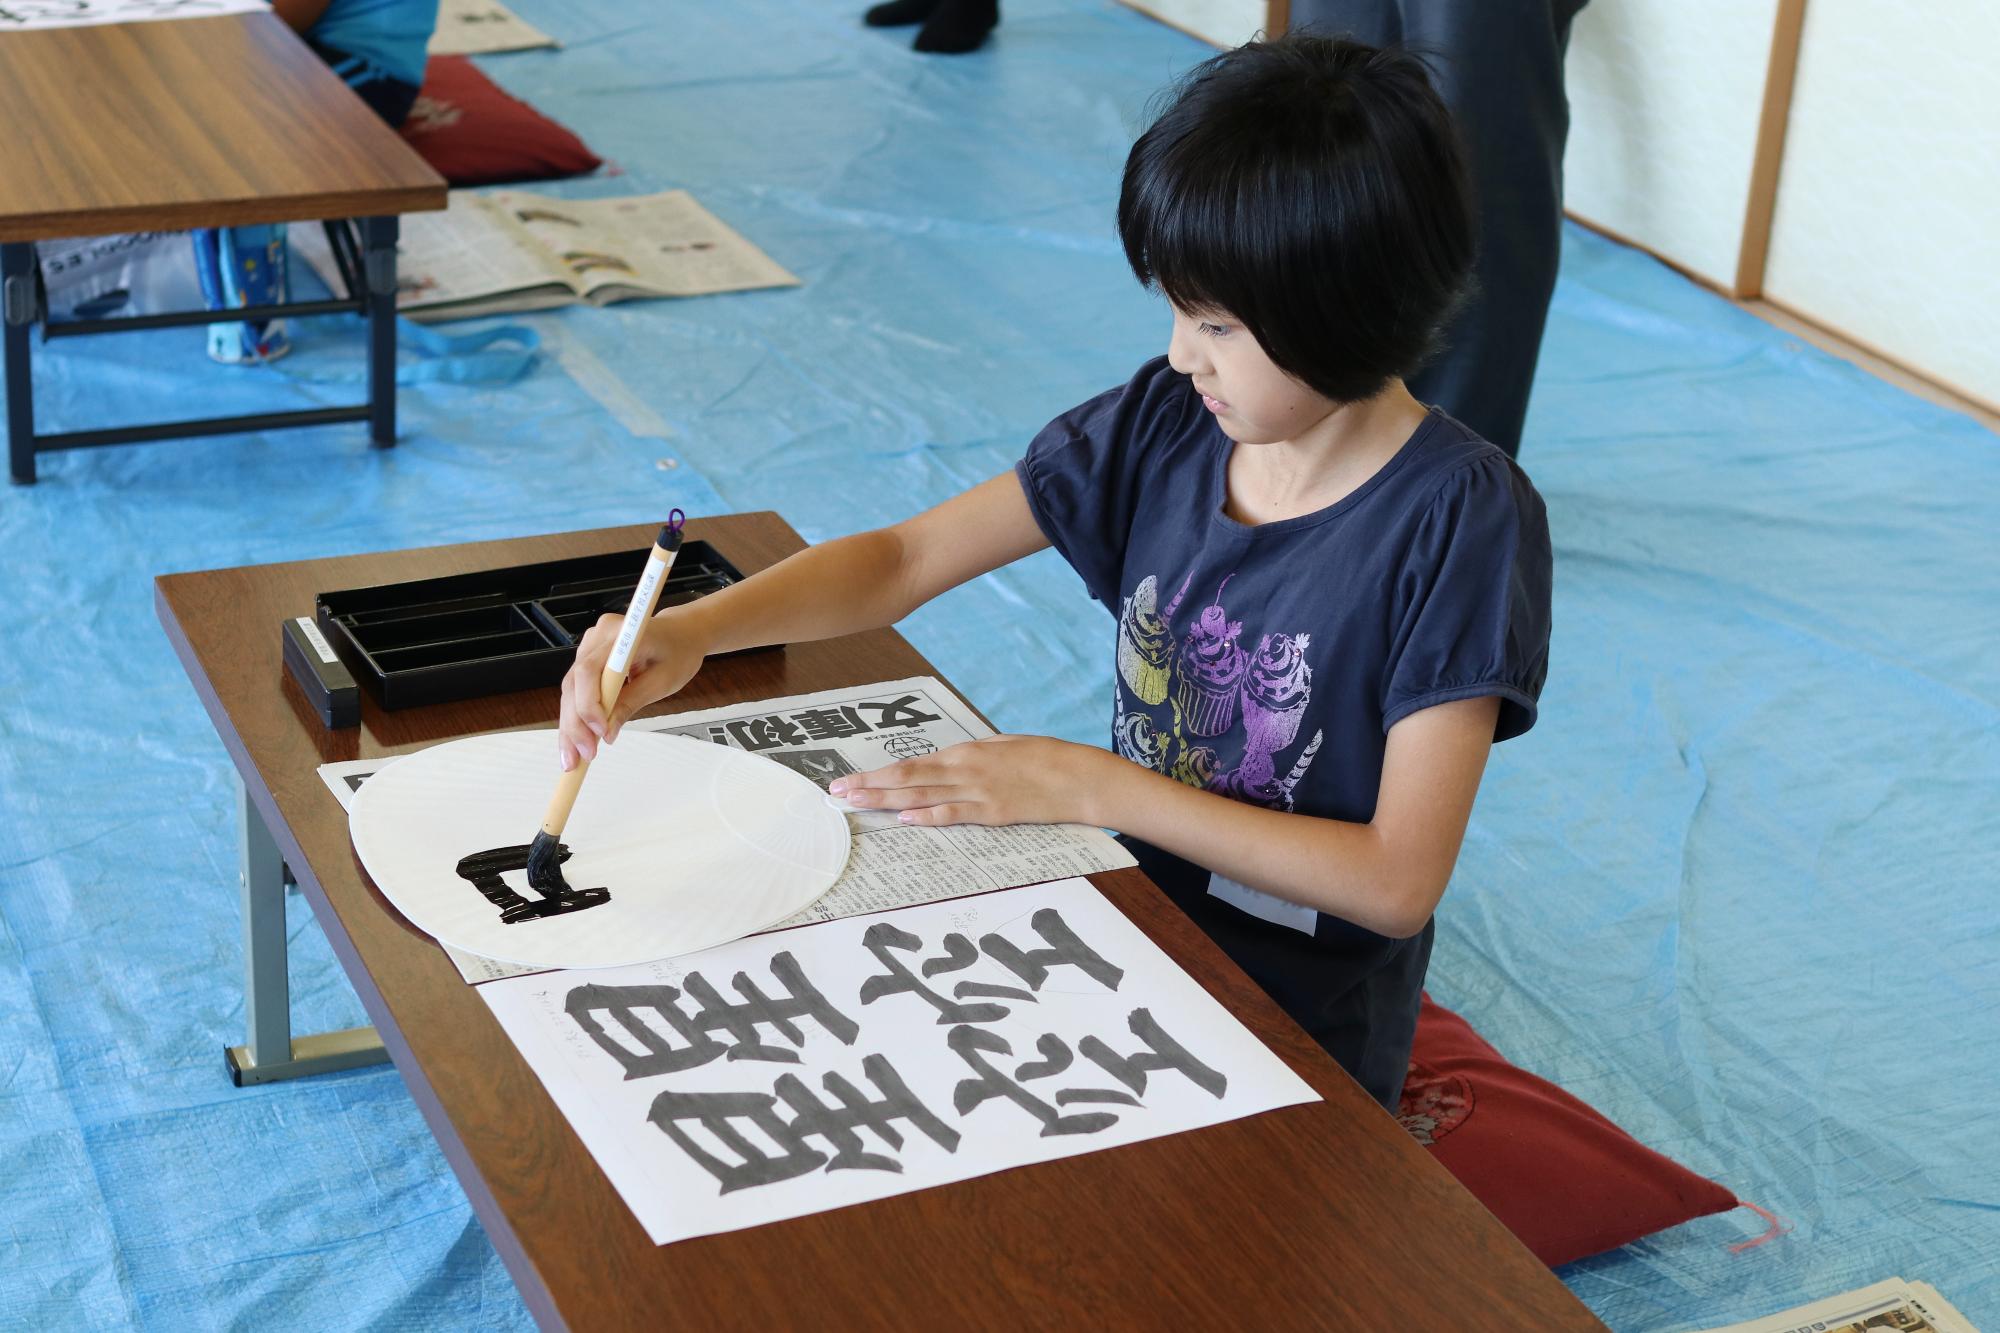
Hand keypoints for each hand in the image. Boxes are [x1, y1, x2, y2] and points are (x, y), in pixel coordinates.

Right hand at [556, 607, 707, 770]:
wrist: (682, 634)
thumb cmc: (678, 652)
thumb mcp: (663, 681)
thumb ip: (632, 703)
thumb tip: (607, 733)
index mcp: (621, 635)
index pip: (590, 669)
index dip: (588, 704)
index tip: (599, 732)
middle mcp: (598, 636)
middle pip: (574, 683)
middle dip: (574, 724)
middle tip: (578, 758)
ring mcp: (590, 646)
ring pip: (570, 690)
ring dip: (570, 725)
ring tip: (572, 759)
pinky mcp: (588, 658)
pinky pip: (577, 690)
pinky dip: (576, 717)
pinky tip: (574, 742)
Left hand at [828, 735, 1109, 827]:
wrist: (1080, 777)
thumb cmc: (1046, 759)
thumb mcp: (1005, 748)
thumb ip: (975, 757)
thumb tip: (950, 766)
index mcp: (967, 752)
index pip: (911, 765)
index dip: (877, 774)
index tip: (850, 779)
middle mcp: (966, 769)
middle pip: (906, 780)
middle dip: (868, 787)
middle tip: (836, 793)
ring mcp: (979, 792)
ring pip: (922, 797)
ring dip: (885, 802)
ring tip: (855, 806)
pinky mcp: (995, 813)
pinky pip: (955, 815)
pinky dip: (928, 817)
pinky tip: (904, 820)